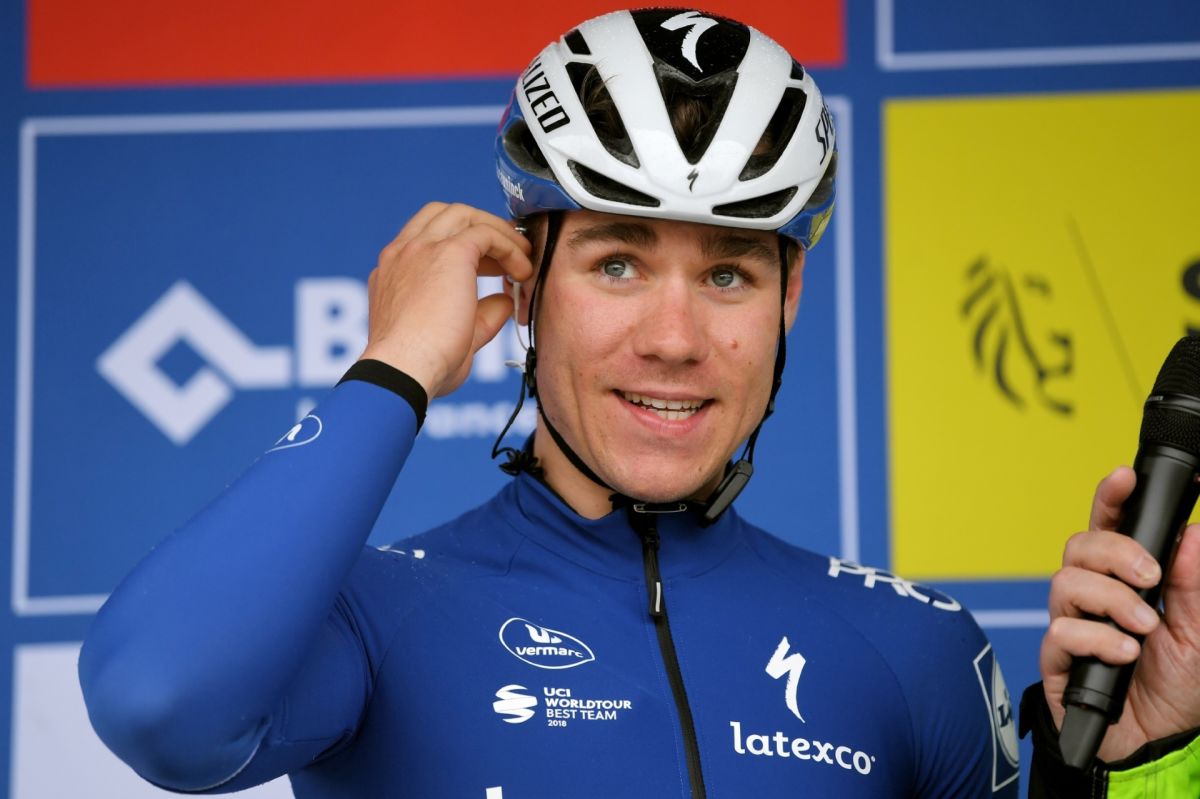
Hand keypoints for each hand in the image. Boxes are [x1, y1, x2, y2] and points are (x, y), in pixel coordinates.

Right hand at [360, 202, 532, 397]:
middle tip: (507, 257)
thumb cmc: (420, 367)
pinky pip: (487, 233)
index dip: (462, 244)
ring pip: (466, 216)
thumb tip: (505, 301)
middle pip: (446, 215)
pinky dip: (510, 247)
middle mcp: (402, 253)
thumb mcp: (452, 336)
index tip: (488, 268)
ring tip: (522, 260)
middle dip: (482, 229)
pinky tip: (522, 271)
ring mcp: (421, 248)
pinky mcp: (448, 253)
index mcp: (394, 272)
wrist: (404, 370)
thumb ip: (481, 315)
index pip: (427, 237)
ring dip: (498, 233)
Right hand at [1041, 466, 1199, 760]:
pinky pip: (1062, 631)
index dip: (1111, 497)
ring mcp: (1072, 623)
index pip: (1111, 526)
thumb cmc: (1179, 687)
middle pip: (1080, 545)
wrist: (1160, 743)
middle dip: (1115, 552)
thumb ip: (1195, 584)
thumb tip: (1193, 534)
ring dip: (1110, 600)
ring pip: (1067, 582)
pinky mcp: (1058, 658)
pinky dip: (1098, 640)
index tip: (1124, 476)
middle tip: (1151, 578)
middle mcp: (1094, 595)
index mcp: (1127, 579)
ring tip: (1144, 628)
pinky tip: (1124, 656)